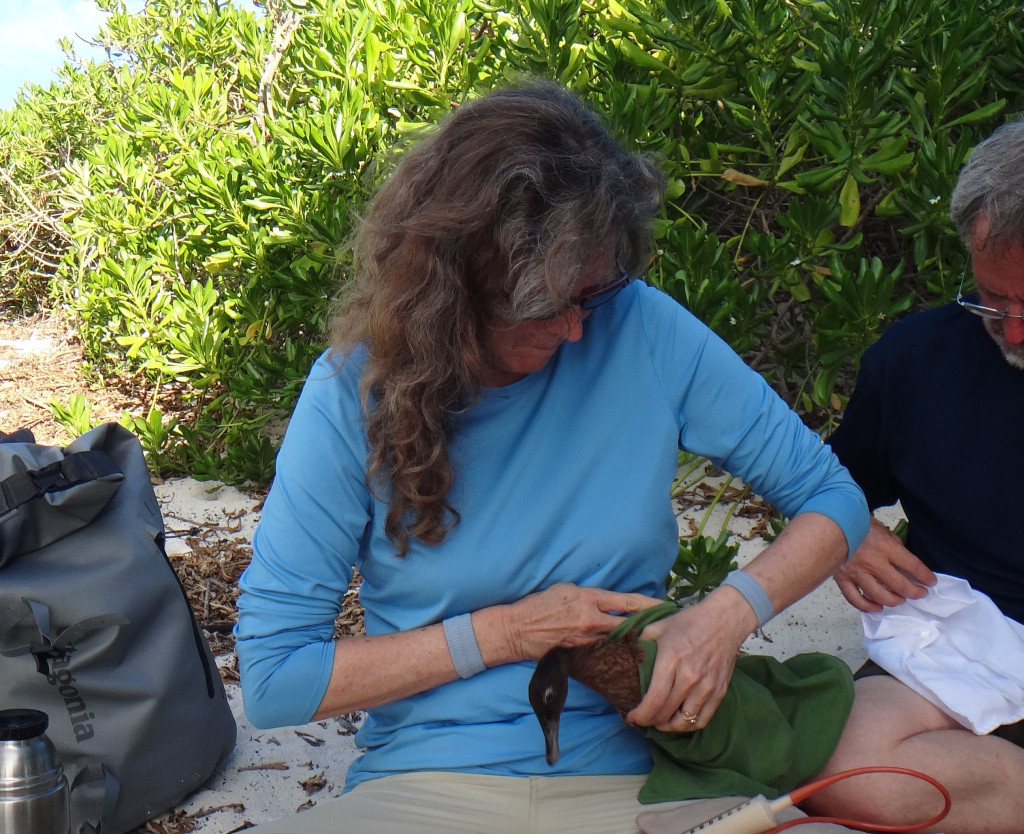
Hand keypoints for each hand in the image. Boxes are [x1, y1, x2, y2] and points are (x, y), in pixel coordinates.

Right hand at [500, 583, 661, 661]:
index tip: (668, 608)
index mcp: (589, 599)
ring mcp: (587, 641)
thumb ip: (593, 596)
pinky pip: (605, 654)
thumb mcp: (568, 590)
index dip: (650, 606)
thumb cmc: (542, 604)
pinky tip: (631, 659)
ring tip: (658, 646)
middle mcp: (591, 620)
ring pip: (620, 643)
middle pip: (630, 626)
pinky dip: (618, 654)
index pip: (628, 603)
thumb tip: (614, 601)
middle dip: (651, 628)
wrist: (518, 629)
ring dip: (637, 643)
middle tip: (671, 631)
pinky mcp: (581, 655)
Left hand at [625, 589, 751, 732]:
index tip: (632, 717)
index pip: (655, 699)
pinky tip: (679, 720)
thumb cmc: (689, 622)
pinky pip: (702, 719)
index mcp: (671, 659)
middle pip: (667, 713)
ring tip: (659, 722)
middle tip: (642, 719)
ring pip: (685, 722)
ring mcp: (707, 686)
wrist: (724, 620)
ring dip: (668, 727)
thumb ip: (640, 644)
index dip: (641, 714)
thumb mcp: (658, 627)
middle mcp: (690, 676)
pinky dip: (688, 726)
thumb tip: (625, 658)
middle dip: (650, 721)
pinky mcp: (719, 691)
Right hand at [833, 517, 935, 611]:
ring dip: (895, 601)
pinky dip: (868, 607)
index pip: (913, 566)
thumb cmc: (856, 523)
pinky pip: (856, 599)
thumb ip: (893, 545)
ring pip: (880, 596)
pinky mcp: (843, 579)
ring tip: (900, 599)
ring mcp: (857, 572)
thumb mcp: (881, 528)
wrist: (828, 524)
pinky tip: (877, 607)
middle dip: (915, 592)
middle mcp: (873, 562)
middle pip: (900, 586)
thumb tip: (903, 563)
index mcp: (885, 547)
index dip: (925, 576)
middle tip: (920, 593)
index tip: (930, 582)